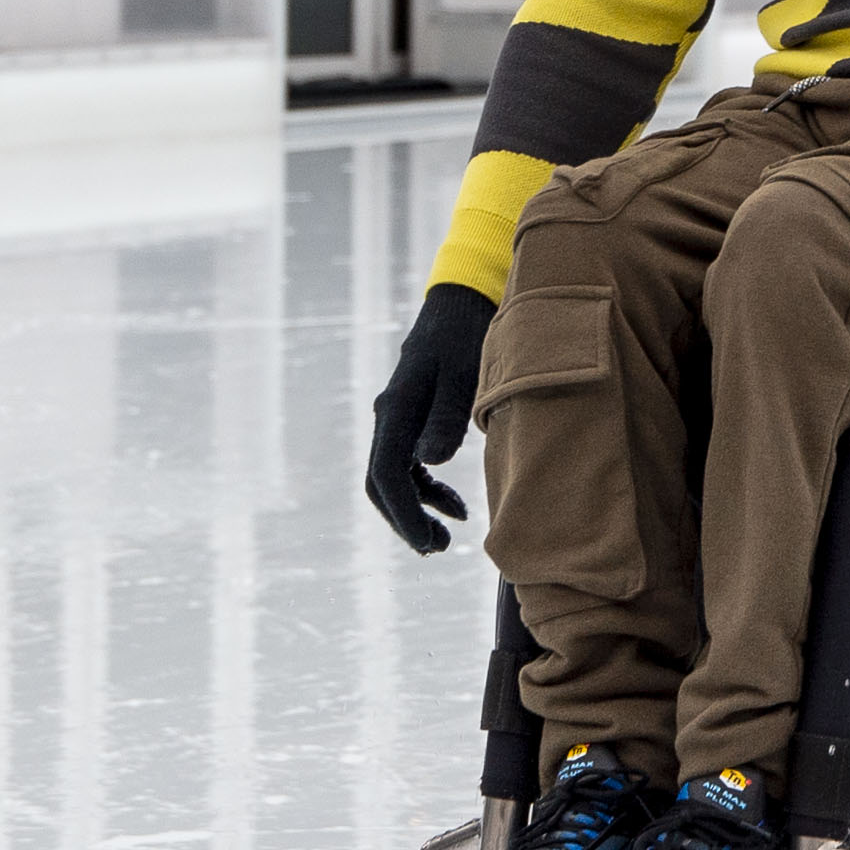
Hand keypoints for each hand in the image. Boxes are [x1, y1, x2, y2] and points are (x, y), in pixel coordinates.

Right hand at [366, 285, 494, 557]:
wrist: (463, 302)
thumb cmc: (468, 336)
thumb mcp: (465, 375)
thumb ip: (447, 417)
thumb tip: (429, 462)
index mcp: (397, 408)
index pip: (386, 474)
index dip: (404, 514)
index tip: (426, 543)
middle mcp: (389, 416)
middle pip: (381, 482)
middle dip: (405, 520)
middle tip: (437, 547)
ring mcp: (398, 418)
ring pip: (393, 477)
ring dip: (415, 510)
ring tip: (447, 535)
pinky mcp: (412, 418)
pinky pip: (408, 465)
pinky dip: (427, 490)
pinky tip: (455, 504)